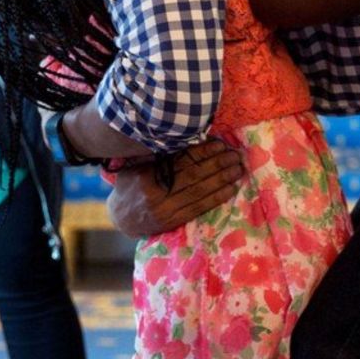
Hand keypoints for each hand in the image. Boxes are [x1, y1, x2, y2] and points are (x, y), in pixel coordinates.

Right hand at [107, 140, 242, 236]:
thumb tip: (181, 137)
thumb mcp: (136, 166)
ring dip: (222, 180)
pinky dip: (217, 198)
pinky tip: (230, 189)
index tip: (220, 144)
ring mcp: (166, 209)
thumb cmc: (131, 185)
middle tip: (236, 156)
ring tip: (238, 169)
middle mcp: (157, 193)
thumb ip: (156, 155)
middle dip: (218, 164)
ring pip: (200, 192)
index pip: (180, 161)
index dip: (202, 152)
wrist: (122, 218)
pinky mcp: (174, 221)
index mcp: (147, 175)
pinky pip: (200, 208)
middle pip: (194, 176)